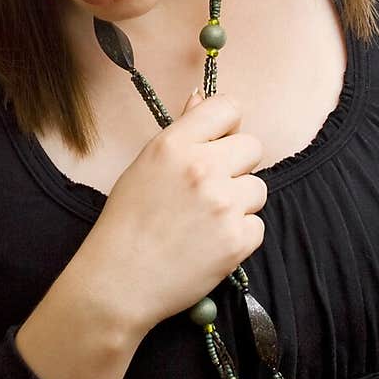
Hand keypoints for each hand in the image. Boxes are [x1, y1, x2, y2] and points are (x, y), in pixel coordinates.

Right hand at [82, 89, 266, 336]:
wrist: (120, 280)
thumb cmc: (126, 222)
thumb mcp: (145, 165)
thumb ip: (181, 132)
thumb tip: (201, 98)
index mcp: (175, 144)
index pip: (227, 108)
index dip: (227, 126)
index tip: (219, 142)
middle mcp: (202, 168)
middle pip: (253, 147)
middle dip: (237, 165)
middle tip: (211, 188)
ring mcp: (223, 204)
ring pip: (258, 189)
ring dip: (239, 203)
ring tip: (206, 220)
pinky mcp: (237, 240)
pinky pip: (257, 226)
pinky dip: (239, 236)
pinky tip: (210, 243)